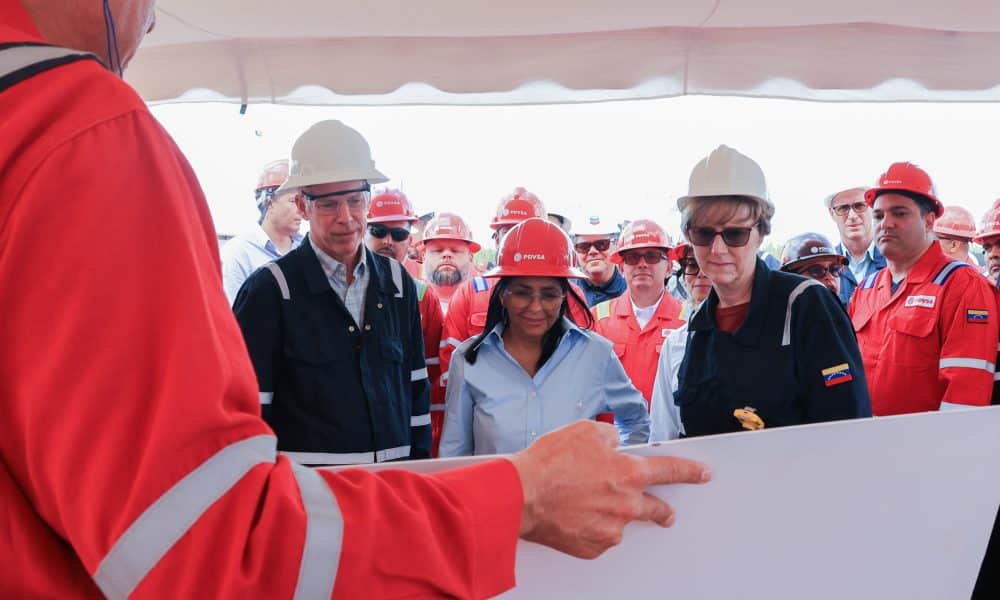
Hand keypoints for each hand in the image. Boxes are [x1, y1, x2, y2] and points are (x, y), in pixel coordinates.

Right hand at [508, 420, 709, 558]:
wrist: (522, 495)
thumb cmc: (549, 463)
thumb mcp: (585, 431)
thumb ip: (610, 437)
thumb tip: (614, 443)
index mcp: (629, 473)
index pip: (671, 470)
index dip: (691, 472)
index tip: (703, 474)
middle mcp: (626, 504)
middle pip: (655, 509)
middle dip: (662, 509)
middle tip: (664, 512)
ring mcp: (610, 529)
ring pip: (622, 522)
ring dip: (614, 513)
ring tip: (588, 503)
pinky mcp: (592, 547)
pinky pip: (601, 537)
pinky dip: (593, 527)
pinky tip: (576, 514)